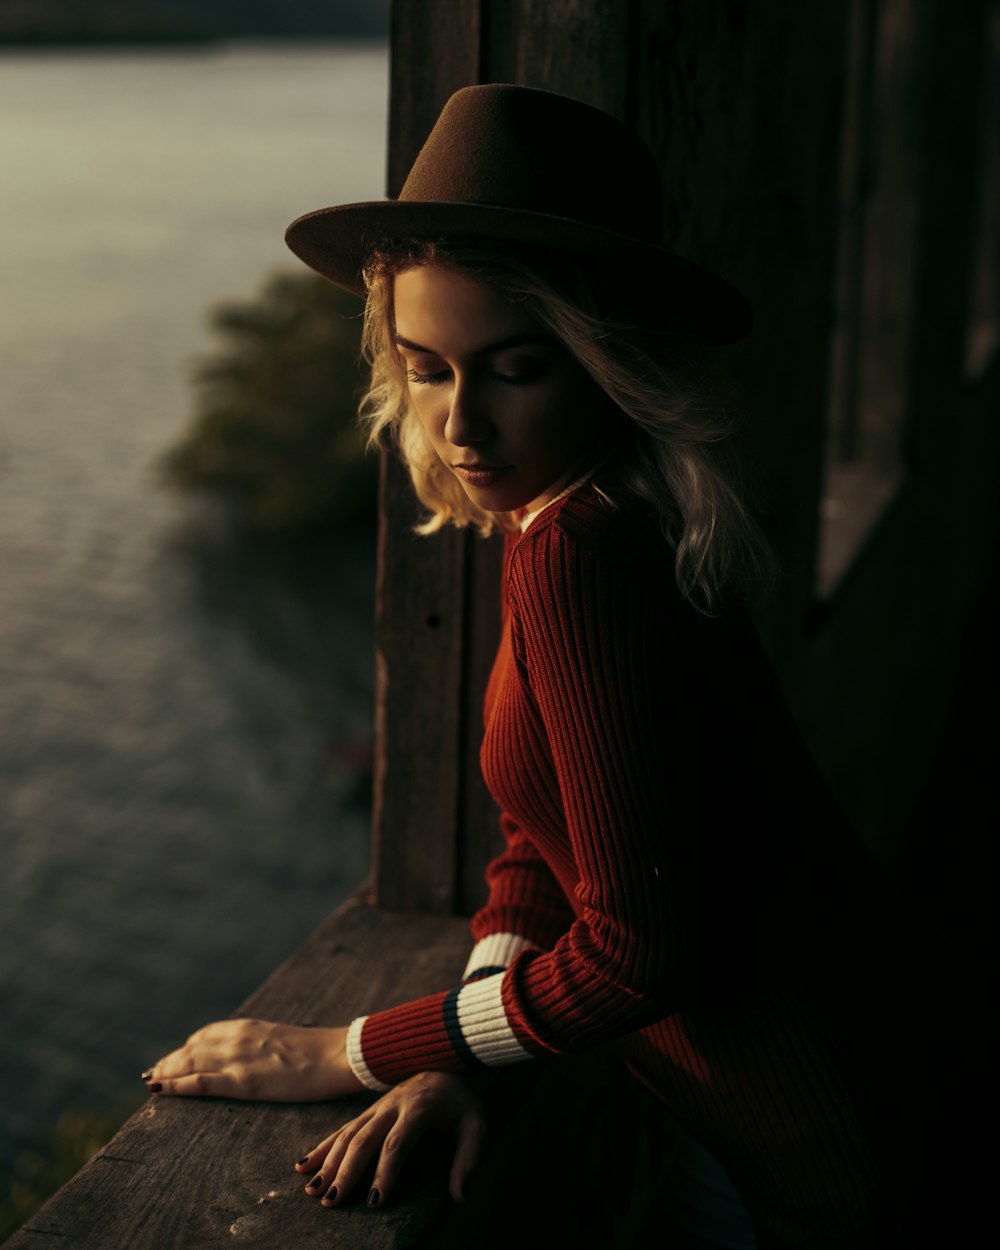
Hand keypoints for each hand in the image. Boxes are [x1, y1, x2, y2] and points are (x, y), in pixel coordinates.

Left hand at [142, 1018, 364, 1100]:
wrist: (337, 1056)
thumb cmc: (318, 1051)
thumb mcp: (283, 1040)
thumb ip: (264, 1044)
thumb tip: (258, 1054)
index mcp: (249, 1026)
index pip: (205, 1035)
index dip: (186, 1047)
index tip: (175, 1058)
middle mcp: (238, 1038)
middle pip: (191, 1049)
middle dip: (170, 1061)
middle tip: (154, 1073)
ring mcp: (239, 1059)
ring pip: (189, 1063)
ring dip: (166, 1072)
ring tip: (151, 1081)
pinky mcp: (243, 1082)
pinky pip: (200, 1083)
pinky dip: (175, 1085)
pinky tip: (158, 1089)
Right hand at [295, 1071, 486, 1207]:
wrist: (451, 1058)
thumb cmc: (463, 1100)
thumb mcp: (477, 1125)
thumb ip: (469, 1160)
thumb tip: (461, 1199)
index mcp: (419, 1108)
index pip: (398, 1142)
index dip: (385, 1171)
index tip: (375, 1201)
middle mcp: (393, 1105)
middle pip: (365, 1138)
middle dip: (345, 1170)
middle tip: (331, 1201)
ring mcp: (378, 1105)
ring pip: (348, 1133)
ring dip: (327, 1161)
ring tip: (312, 1189)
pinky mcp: (369, 1109)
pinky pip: (342, 1127)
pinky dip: (322, 1146)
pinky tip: (303, 1165)